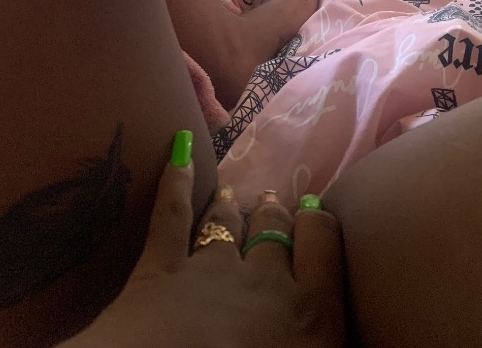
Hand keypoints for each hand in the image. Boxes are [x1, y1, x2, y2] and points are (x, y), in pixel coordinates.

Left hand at [66, 157, 345, 347]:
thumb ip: (318, 341)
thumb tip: (322, 337)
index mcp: (312, 318)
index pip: (323, 249)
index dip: (317, 227)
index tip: (313, 217)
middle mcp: (267, 283)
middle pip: (274, 233)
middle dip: (273, 217)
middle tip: (271, 204)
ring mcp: (210, 271)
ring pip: (224, 224)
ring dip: (229, 208)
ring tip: (232, 193)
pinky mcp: (158, 272)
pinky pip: (169, 217)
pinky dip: (174, 182)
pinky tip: (177, 153)